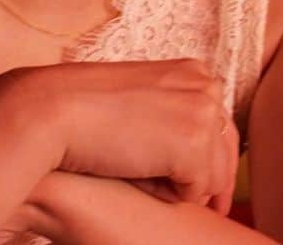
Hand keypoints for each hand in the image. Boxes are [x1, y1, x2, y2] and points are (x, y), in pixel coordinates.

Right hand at [3, 59, 238, 213]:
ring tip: (158, 194)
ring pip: (214, 172)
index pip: (219, 120)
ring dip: (188, 189)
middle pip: (226, 145)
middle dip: (218, 180)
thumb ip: (168, 117)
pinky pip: (196, 189)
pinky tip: (146, 189)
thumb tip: (187, 160)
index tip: (213, 186)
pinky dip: (173, 197)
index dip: (215, 156)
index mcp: (193, 72)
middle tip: (218, 209)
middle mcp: (206, 87)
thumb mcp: (138, 103)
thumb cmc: (85, 111)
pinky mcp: (193, 144)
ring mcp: (203, 113)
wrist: (56, 109)